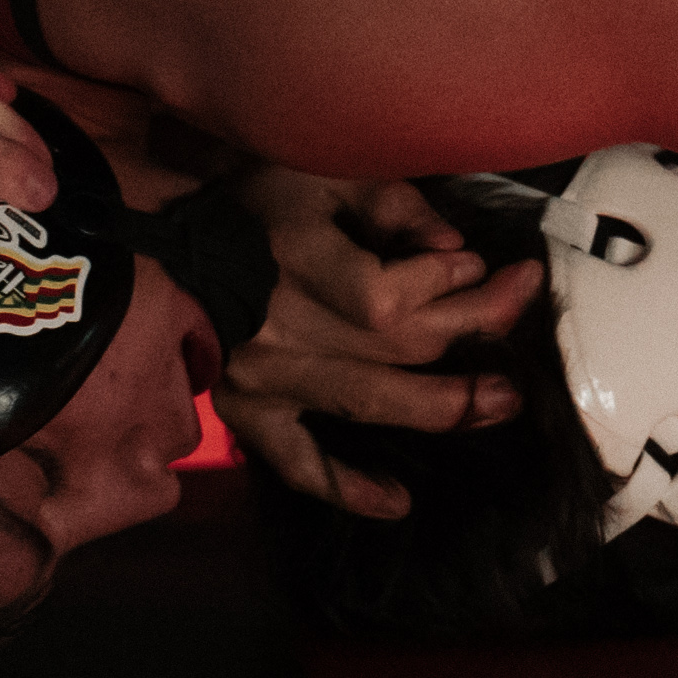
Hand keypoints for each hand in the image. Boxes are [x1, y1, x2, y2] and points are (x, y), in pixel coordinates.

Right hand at [216, 172, 542, 515]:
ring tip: (500, 403)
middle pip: (396, 346)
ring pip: (368, 403)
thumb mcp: (320, 174)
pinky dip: (346, 488)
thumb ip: (391, 203)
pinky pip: (298, 463)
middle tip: (521, 319)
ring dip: (443, 408)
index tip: (483, 263)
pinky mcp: (247, 411)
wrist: (157, 247)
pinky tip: (396, 503)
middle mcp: (281, 327)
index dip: (447, 282)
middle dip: (473, 331)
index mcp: (295, 260)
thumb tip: (454, 246)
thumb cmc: (248, 203)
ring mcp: (265, 378)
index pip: (388, 295)